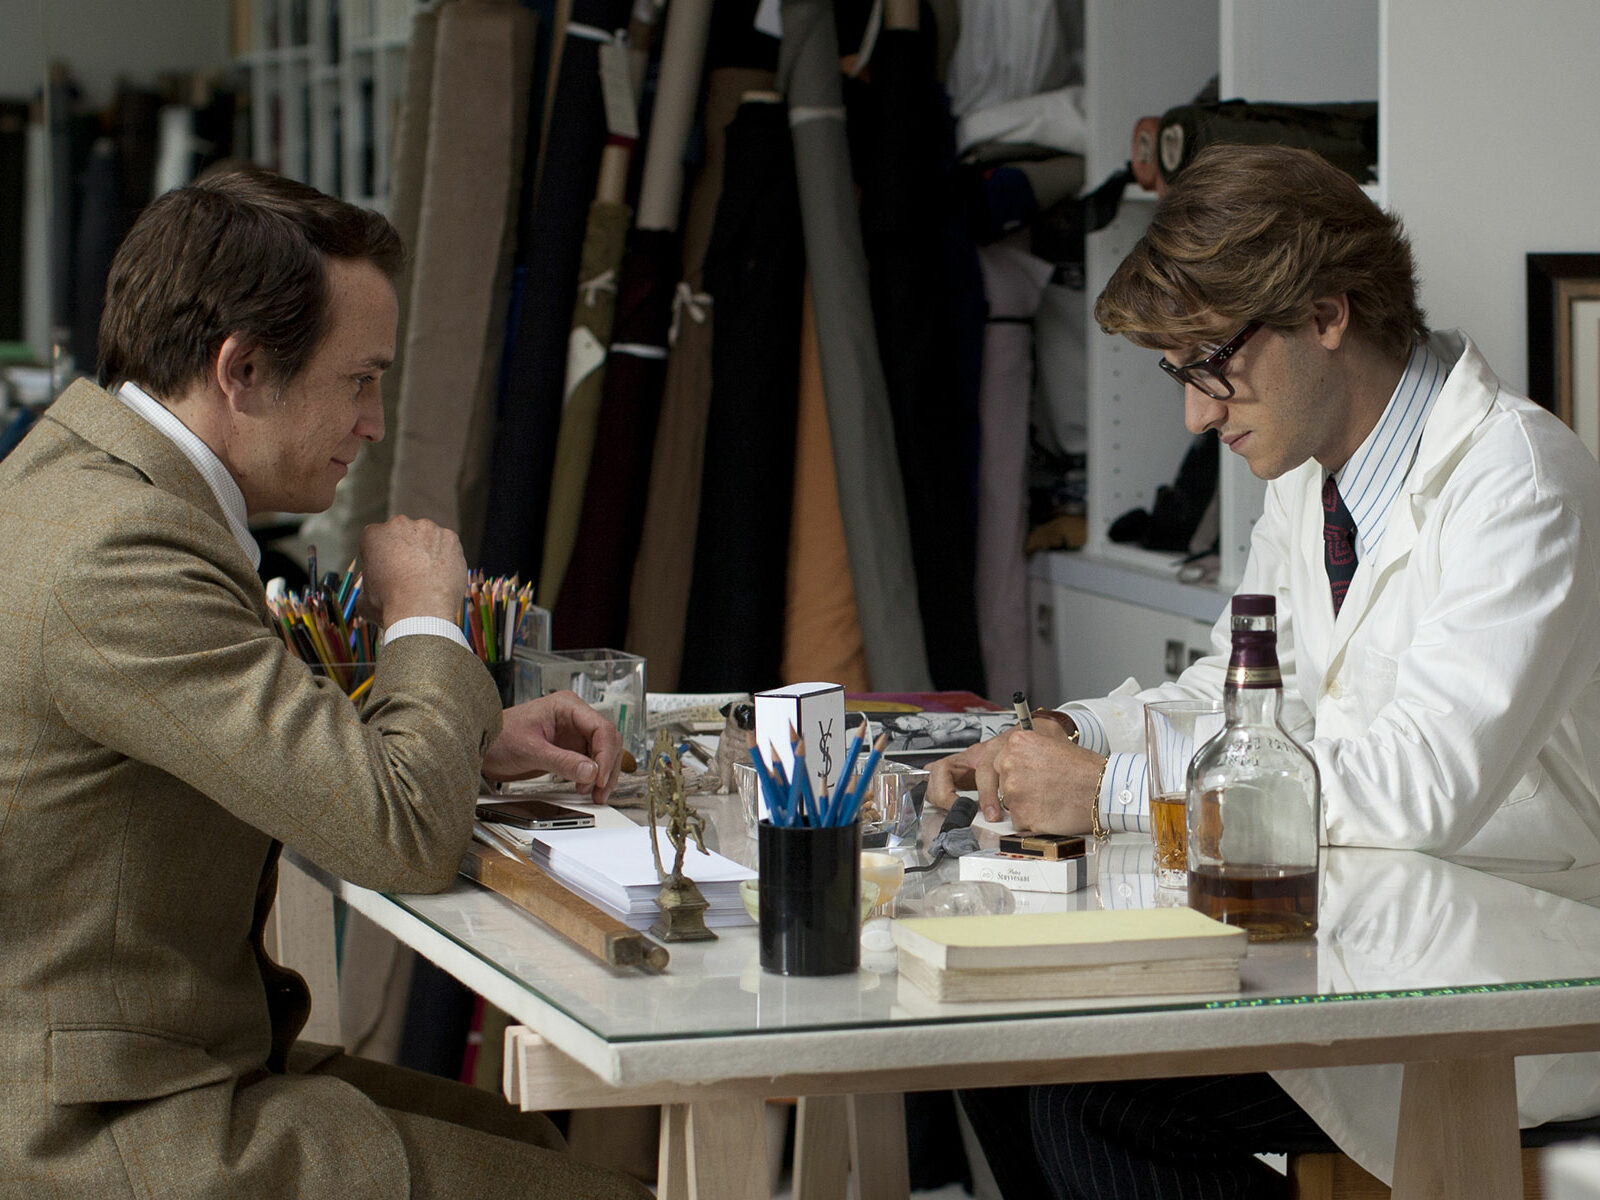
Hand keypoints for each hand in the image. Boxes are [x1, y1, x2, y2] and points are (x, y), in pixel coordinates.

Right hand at [356, 516, 466, 626]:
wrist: (421, 610)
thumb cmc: (389, 606)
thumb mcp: (364, 601)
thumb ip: (367, 590)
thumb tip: (369, 597)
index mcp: (373, 534)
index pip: (378, 540)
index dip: (383, 557)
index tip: (389, 573)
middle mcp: (399, 524)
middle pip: (403, 535)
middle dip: (405, 550)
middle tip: (410, 574)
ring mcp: (427, 528)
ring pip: (427, 538)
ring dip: (427, 552)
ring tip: (428, 578)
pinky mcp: (450, 537)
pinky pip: (448, 546)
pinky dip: (447, 557)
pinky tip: (443, 575)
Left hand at [481, 690, 623, 802]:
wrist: (482, 748)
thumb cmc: (498, 737)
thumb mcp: (530, 750)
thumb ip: (562, 761)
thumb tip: (591, 772)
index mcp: (567, 706)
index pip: (601, 728)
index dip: (605, 754)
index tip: (599, 777)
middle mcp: (574, 718)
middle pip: (608, 741)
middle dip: (607, 767)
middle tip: (599, 790)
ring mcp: (573, 733)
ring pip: (603, 753)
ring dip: (603, 774)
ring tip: (594, 794)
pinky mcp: (570, 749)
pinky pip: (591, 762)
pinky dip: (593, 777)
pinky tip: (587, 789)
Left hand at [927, 723, 1101, 833]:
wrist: (1103, 789)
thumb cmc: (1083, 767)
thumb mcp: (1051, 737)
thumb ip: (1024, 740)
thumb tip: (1006, 745)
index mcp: (1015, 741)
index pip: (986, 761)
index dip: (986, 778)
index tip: (985, 787)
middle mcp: (1010, 762)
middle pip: (993, 784)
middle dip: (991, 798)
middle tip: (993, 812)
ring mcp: (1014, 789)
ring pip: (1007, 804)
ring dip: (1022, 808)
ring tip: (1048, 800)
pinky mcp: (1022, 813)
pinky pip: (1018, 823)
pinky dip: (1031, 823)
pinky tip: (1050, 813)